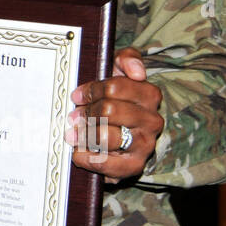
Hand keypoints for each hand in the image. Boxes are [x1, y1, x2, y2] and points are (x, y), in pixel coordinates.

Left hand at [65, 47, 162, 183]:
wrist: (121, 133)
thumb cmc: (116, 99)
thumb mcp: (120, 70)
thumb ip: (128, 59)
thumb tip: (137, 72)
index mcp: (149, 95)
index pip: (114, 88)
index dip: (90, 91)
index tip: (76, 96)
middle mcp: (152, 121)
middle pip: (108, 110)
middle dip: (86, 113)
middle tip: (73, 117)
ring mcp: (145, 145)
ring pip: (107, 136)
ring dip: (84, 134)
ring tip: (73, 134)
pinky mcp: (134, 166)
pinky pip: (107, 163)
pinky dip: (87, 158)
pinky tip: (78, 153)